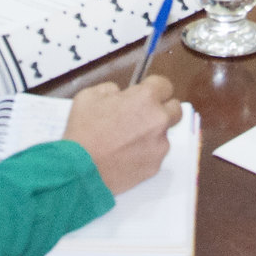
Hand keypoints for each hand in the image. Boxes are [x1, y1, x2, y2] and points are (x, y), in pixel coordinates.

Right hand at [64, 77, 181, 195]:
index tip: (145, 94)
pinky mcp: (156, 166)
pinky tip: (126, 155)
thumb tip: (119, 94)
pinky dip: (145, 153)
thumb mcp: (89, 96)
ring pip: (164, 134)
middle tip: (142, 116)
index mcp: (145, 98)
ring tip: (128, 140)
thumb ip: (110, 89)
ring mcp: (159, 145)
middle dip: (161, 109)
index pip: (165, 85)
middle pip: (175, 109)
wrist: (79, 170)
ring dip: (152, 133)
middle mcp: (158, 120)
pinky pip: (156, 154)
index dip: (154, 88)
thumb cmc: (83, 132)